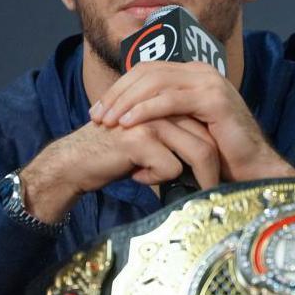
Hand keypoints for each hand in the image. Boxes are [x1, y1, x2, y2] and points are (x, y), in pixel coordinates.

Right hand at [19, 116, 219, 222]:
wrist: (74, 162)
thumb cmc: (116, 155)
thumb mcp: (151, 141)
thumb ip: (177, 138)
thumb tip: (213, 154)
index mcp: (166, 103)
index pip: (206, 126)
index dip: (217, 152)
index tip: (220, 175)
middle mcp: (162, 106)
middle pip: (208, 139)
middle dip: (214, 170)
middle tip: (213, 190)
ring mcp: (152, 120)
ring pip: (197, 152)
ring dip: (199, 178)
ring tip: (194, 192)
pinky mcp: (140, 138)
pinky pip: (171, 167)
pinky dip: (157, 179)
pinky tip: (136, 175)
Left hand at [89, 61, 294, 181]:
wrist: (251, 169)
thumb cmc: (216, 154)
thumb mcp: (182, 128)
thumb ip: (161, 115)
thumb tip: (123, 115)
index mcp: (193, 74)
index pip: (147, 70)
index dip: (119, 87)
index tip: (98, 109)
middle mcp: (201, 71)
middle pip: (147, 71)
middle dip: (117, 93)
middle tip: (96, 116)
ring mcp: (209, 82)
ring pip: (156, 82)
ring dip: (126, 101)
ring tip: (107, 121)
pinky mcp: (214, 99)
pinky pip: (171, 100)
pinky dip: (145, 110)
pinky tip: (127, 123)